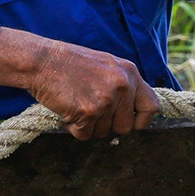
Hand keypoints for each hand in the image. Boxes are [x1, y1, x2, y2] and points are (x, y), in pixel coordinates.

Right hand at [0, 28, 158, 139]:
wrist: (42, 60)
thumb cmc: (70, 64)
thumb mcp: (107, 66)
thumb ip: (123, 85)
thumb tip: (132, 111)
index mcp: (130, 73)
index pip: (151, 106)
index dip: (142, 121)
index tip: (132, 124)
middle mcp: (123, 86)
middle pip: (125, 127)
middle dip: (108, 126)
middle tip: (92, 114)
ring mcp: (107, 100)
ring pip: (103, 132)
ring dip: (88, 126)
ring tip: (76, 105)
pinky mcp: (88, 112)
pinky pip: (85, 135)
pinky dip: (74, 129)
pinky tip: (67, 112)